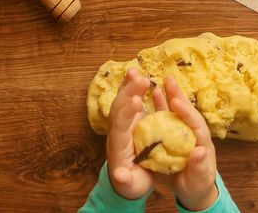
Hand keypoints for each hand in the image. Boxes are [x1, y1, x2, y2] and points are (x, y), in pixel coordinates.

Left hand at [106, 68, 153, 199]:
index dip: (126, 113)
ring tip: (136, 71)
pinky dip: (131, 87)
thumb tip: (119, 175)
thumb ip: (124, 180)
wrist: (126, 180)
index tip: (136, 102)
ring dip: (128, 86)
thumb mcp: (130, 185)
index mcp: (118, 145)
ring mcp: (122, 123)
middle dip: (128, 93)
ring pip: (122, 101)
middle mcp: (118, 131)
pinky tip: (137, 74)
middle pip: (120, 108)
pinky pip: (129, 100)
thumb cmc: (131, 184)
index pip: (120, 126)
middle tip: (140, 79)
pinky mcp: (129, 119)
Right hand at [152, 76, 217, 210]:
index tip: (176, 102)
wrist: (193, 191)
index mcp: (201, 143)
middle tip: (169, 79)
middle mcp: (192, 134)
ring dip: (170, 95)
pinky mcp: (172, 135)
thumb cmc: (196, 187)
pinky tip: (154, 94)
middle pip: (187, 111)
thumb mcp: (198, 180)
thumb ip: (199, 167)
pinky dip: (161, 106)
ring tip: (163, 80)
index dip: (186, 113)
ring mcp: (182, 133)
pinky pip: (166, 118)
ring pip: (176, 111)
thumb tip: (200, 151)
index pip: (196, 124)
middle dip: (178, 95)